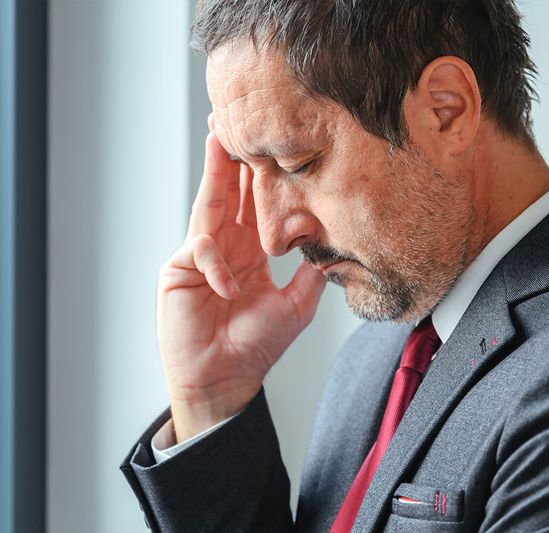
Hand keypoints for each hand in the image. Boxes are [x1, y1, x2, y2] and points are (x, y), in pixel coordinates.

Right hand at [157, 130, 326, 442]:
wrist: (228, 379)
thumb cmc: (256, 347)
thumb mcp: (296, 306)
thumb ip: (312, 275)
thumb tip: (336, 246)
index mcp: (250, 251)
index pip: (257, 205)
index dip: (264, 176)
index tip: (277, 145)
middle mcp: (225, 247)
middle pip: (230, 193)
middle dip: (235, 158)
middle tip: (241, 120)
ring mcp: (200, 256)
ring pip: (208, 204)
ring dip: (215, 173)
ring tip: (221, 139)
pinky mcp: (179, 271)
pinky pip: (201, 250)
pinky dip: (218, 264)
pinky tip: (230, 288)